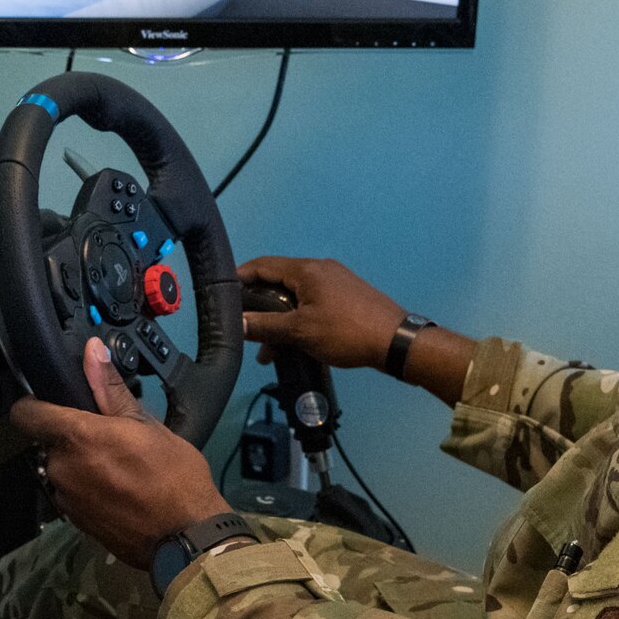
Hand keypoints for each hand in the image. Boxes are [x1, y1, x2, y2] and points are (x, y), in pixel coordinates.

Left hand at [8, 339, 232, 569]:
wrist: (185, 537)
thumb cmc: (173, 475)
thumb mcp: (146, 424)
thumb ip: (110, 389)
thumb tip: (92, 350)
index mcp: (75, 438)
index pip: (25, 414)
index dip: (34, 404)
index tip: (55, 402)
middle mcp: (61, 468)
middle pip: (48, 442)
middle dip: (70, 437)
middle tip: (107, 437)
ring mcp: (66, 499)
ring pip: (61, 469)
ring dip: (79, 464)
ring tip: (117, 467)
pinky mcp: (75, 522)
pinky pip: (72, 494)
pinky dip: (87, 488)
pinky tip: (118, 491)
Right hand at [237, 256, 405, 370]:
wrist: (395, 342)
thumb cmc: (346, 331)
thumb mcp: (300, 331)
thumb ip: (265, 326)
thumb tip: (237, 323)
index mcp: (307, 270)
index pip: (263, 265)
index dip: (240, 277)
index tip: (223, 293)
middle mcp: (320, 269)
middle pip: (278, 283)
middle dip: (260, 308)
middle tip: (246, 331)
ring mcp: (335, 283)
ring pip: (296, 299)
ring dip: (280, 322)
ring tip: (269, 352)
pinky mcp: (346, 298)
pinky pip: (312, 305)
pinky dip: (298, 322)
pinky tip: (295, 347)